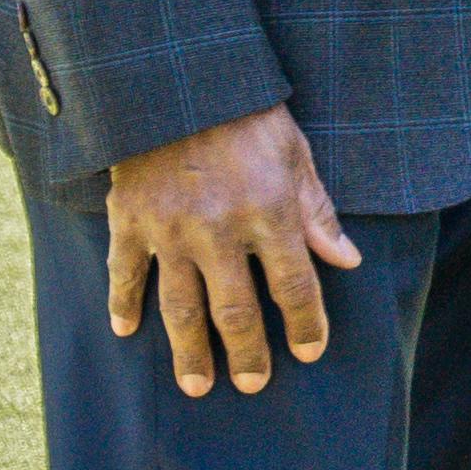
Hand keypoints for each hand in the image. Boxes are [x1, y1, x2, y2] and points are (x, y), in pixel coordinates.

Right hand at [105, 105, 359, 397]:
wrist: (179, 83)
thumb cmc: (249, 117)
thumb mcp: (297, 157)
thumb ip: (318, 213)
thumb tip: (347, 260)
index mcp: (270, 213)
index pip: (295, 285)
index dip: (306, 323)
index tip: (311, 351)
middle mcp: (220, 230)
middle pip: (236, 310)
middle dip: (247, 353)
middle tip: (253, 385)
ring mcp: (170, 230)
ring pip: (180, 306)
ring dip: (189, 351)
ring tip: (197, 386)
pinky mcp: (129, 220)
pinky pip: (125, 273)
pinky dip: (124, 303)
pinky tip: (126, 331)